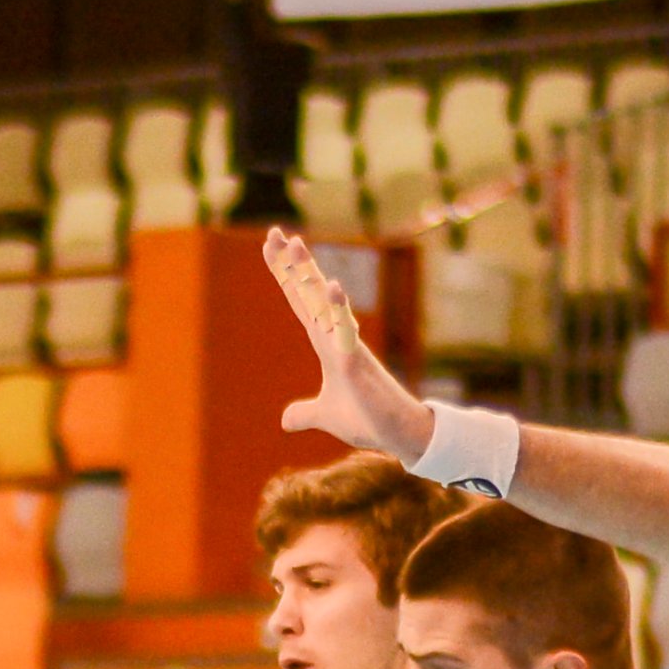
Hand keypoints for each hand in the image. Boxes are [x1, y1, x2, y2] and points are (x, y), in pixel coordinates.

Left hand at [266, 226, 436, 459]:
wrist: (398, 434)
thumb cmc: (367, 418)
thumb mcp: (326, 415)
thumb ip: (306, 413)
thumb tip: (286, 420)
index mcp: (325, 341)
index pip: (300, 300)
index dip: (285, 274)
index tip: (270, 245)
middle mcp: (335, 335)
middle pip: (308, 292)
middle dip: (291, 264)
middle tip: (276, 234)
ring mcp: (346, 344)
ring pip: (324, 302)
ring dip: (310, 274)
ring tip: (295, 244)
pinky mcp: (357, 361)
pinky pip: (345, 329)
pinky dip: (337, 308)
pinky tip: (330, 286)